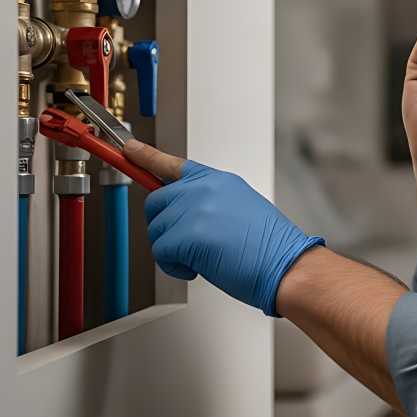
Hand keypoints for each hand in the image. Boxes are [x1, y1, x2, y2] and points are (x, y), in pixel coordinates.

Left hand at [125, 140, 323, 315]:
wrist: (286, 265)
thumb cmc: (269, 246)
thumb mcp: (239, 208)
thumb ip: (208, 203)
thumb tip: (183, 216)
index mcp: (217, 180)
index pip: (173, 164)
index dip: (146, 156)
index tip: (129, 148)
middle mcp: (203, 189)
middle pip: (156, 201)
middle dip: (163, 226)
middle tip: (184, 243)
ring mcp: (194, 209)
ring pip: (156, 231)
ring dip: (173, 250)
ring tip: (203, 257)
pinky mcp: (187, 234)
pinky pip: (162, 252)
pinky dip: (176, 267)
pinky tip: (199, 268)